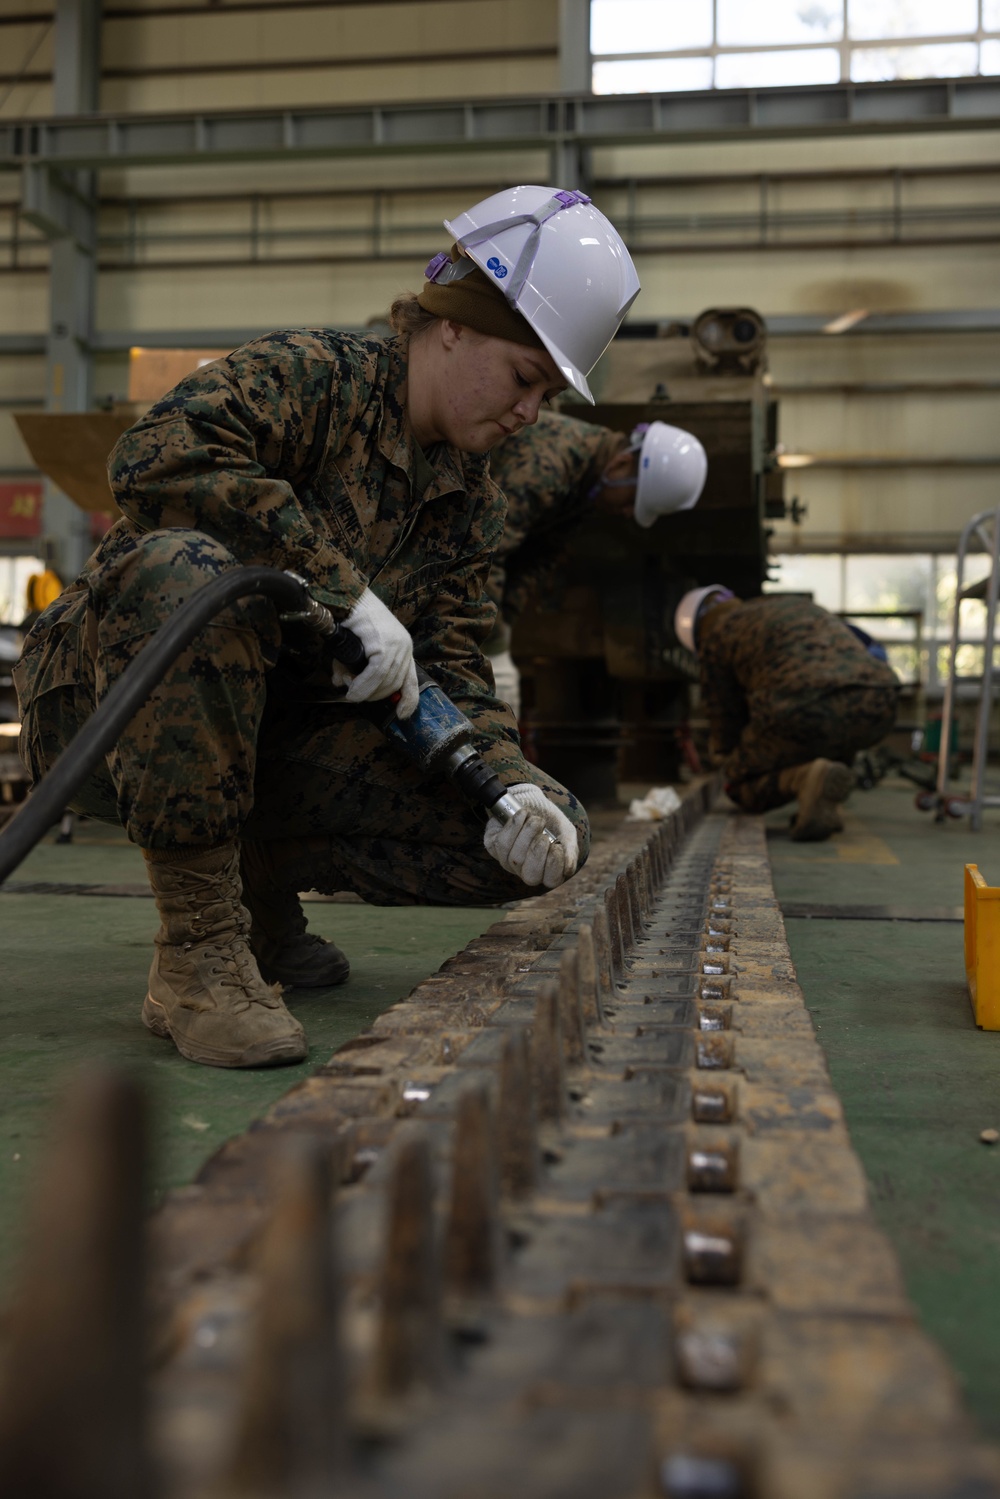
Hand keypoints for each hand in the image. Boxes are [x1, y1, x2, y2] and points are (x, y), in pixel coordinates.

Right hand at [332, 589, 419, 717]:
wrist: (347, 597)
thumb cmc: (352, 620)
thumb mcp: (360, 648)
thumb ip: (356, 669)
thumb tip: (343, 686)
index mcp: (403, 648)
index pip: (412, 681)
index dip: (408, 701)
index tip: (402, 715)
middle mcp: (405, 647)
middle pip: (393, 685)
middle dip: (372, 695)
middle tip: (352, 692)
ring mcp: (396, 646)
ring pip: (383, 682)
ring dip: (363, 690)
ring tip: (346, 686)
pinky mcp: (384, 645)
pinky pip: (375, 675)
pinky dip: (362, 685)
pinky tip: (351, 689)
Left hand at [483, 782, 578, 888]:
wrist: (531, 800)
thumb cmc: (550, 820)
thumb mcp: (566, 831)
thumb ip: (570, 849)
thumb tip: (568, 869)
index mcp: (546, 870)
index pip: (551, 880)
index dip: (554, 865)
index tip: (557, 846)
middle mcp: (525, 870)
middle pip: (530, 876)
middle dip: (538, 852)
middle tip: (544, 835)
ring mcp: (507, 861)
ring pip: (515, 858)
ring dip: (528, 833)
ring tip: (535, 819)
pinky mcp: (493, 847)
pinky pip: (502, 843)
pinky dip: (515, 825)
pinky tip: (523, 815)